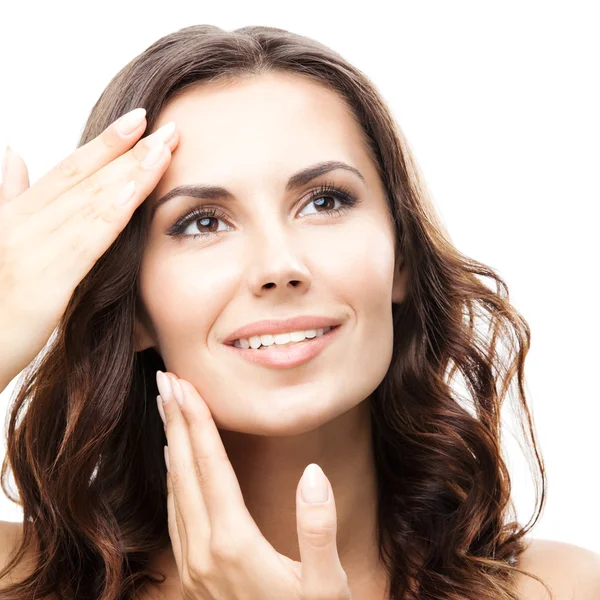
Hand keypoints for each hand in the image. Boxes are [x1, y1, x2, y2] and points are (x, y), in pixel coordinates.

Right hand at [0, 110, 178, 389]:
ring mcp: (31, 250)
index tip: (139, 120)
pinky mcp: (45, 283)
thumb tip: (15, 154)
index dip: (104, 144)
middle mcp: (22, 225)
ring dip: (131, 171)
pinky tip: (140, 190)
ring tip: (165, 146)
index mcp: (14, 216)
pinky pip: (88, 240)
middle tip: (168, 126)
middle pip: (84, 178)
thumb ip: (10, 199)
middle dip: (128, 150)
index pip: (67, 171)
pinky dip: (116, 211)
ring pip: (91, 201)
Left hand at [156, 370, 352, 599]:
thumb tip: (313, 474)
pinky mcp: (193, 574)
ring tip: (169, 410)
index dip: (196, 421)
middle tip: (165, 381)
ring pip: (175, 490)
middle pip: (183, 471)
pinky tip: (176, 465)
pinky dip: (173, 479)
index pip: (210, 466)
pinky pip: (176, 514)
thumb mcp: (326, 587)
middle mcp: (203, 551)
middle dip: (175, 421)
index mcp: (233, 544)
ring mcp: (193, 565)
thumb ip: (318, 529)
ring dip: (171, 445)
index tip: (182, 385)